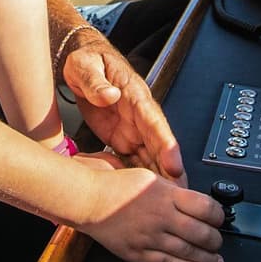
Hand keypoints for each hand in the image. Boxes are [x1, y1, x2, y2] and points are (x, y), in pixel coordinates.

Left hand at [63, 33, 185, 181]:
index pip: (155, 122)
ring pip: (150, 157)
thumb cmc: (87, 61)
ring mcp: (132, 128)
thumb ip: (96, 83)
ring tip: (167, 200)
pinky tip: (142, 195)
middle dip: (170, 170)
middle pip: (159, 146)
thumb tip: (108, 95)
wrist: (81, 63)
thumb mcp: (86, 66)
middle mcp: (138, 115)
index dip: (166, 145)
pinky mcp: (122, 138)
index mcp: (134, 96)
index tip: (174, 164)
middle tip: (179, 193)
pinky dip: (140, 177)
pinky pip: (133, 161)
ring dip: (159, 178)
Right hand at [76, 166, 223, 261]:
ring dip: (207, 258)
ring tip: (216, 260)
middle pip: (200, 232)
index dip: (218, 216)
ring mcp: (149, 236)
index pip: (205, 207)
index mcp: (166, 195)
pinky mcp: (139, 253)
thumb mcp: (151, 178)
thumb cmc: (116, 187)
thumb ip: (174, 192)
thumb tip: (196, 205)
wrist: (89, 201)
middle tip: (219, 241)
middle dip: (215, 240)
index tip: (220, 219)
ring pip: (187, 251)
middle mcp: (160, 216)